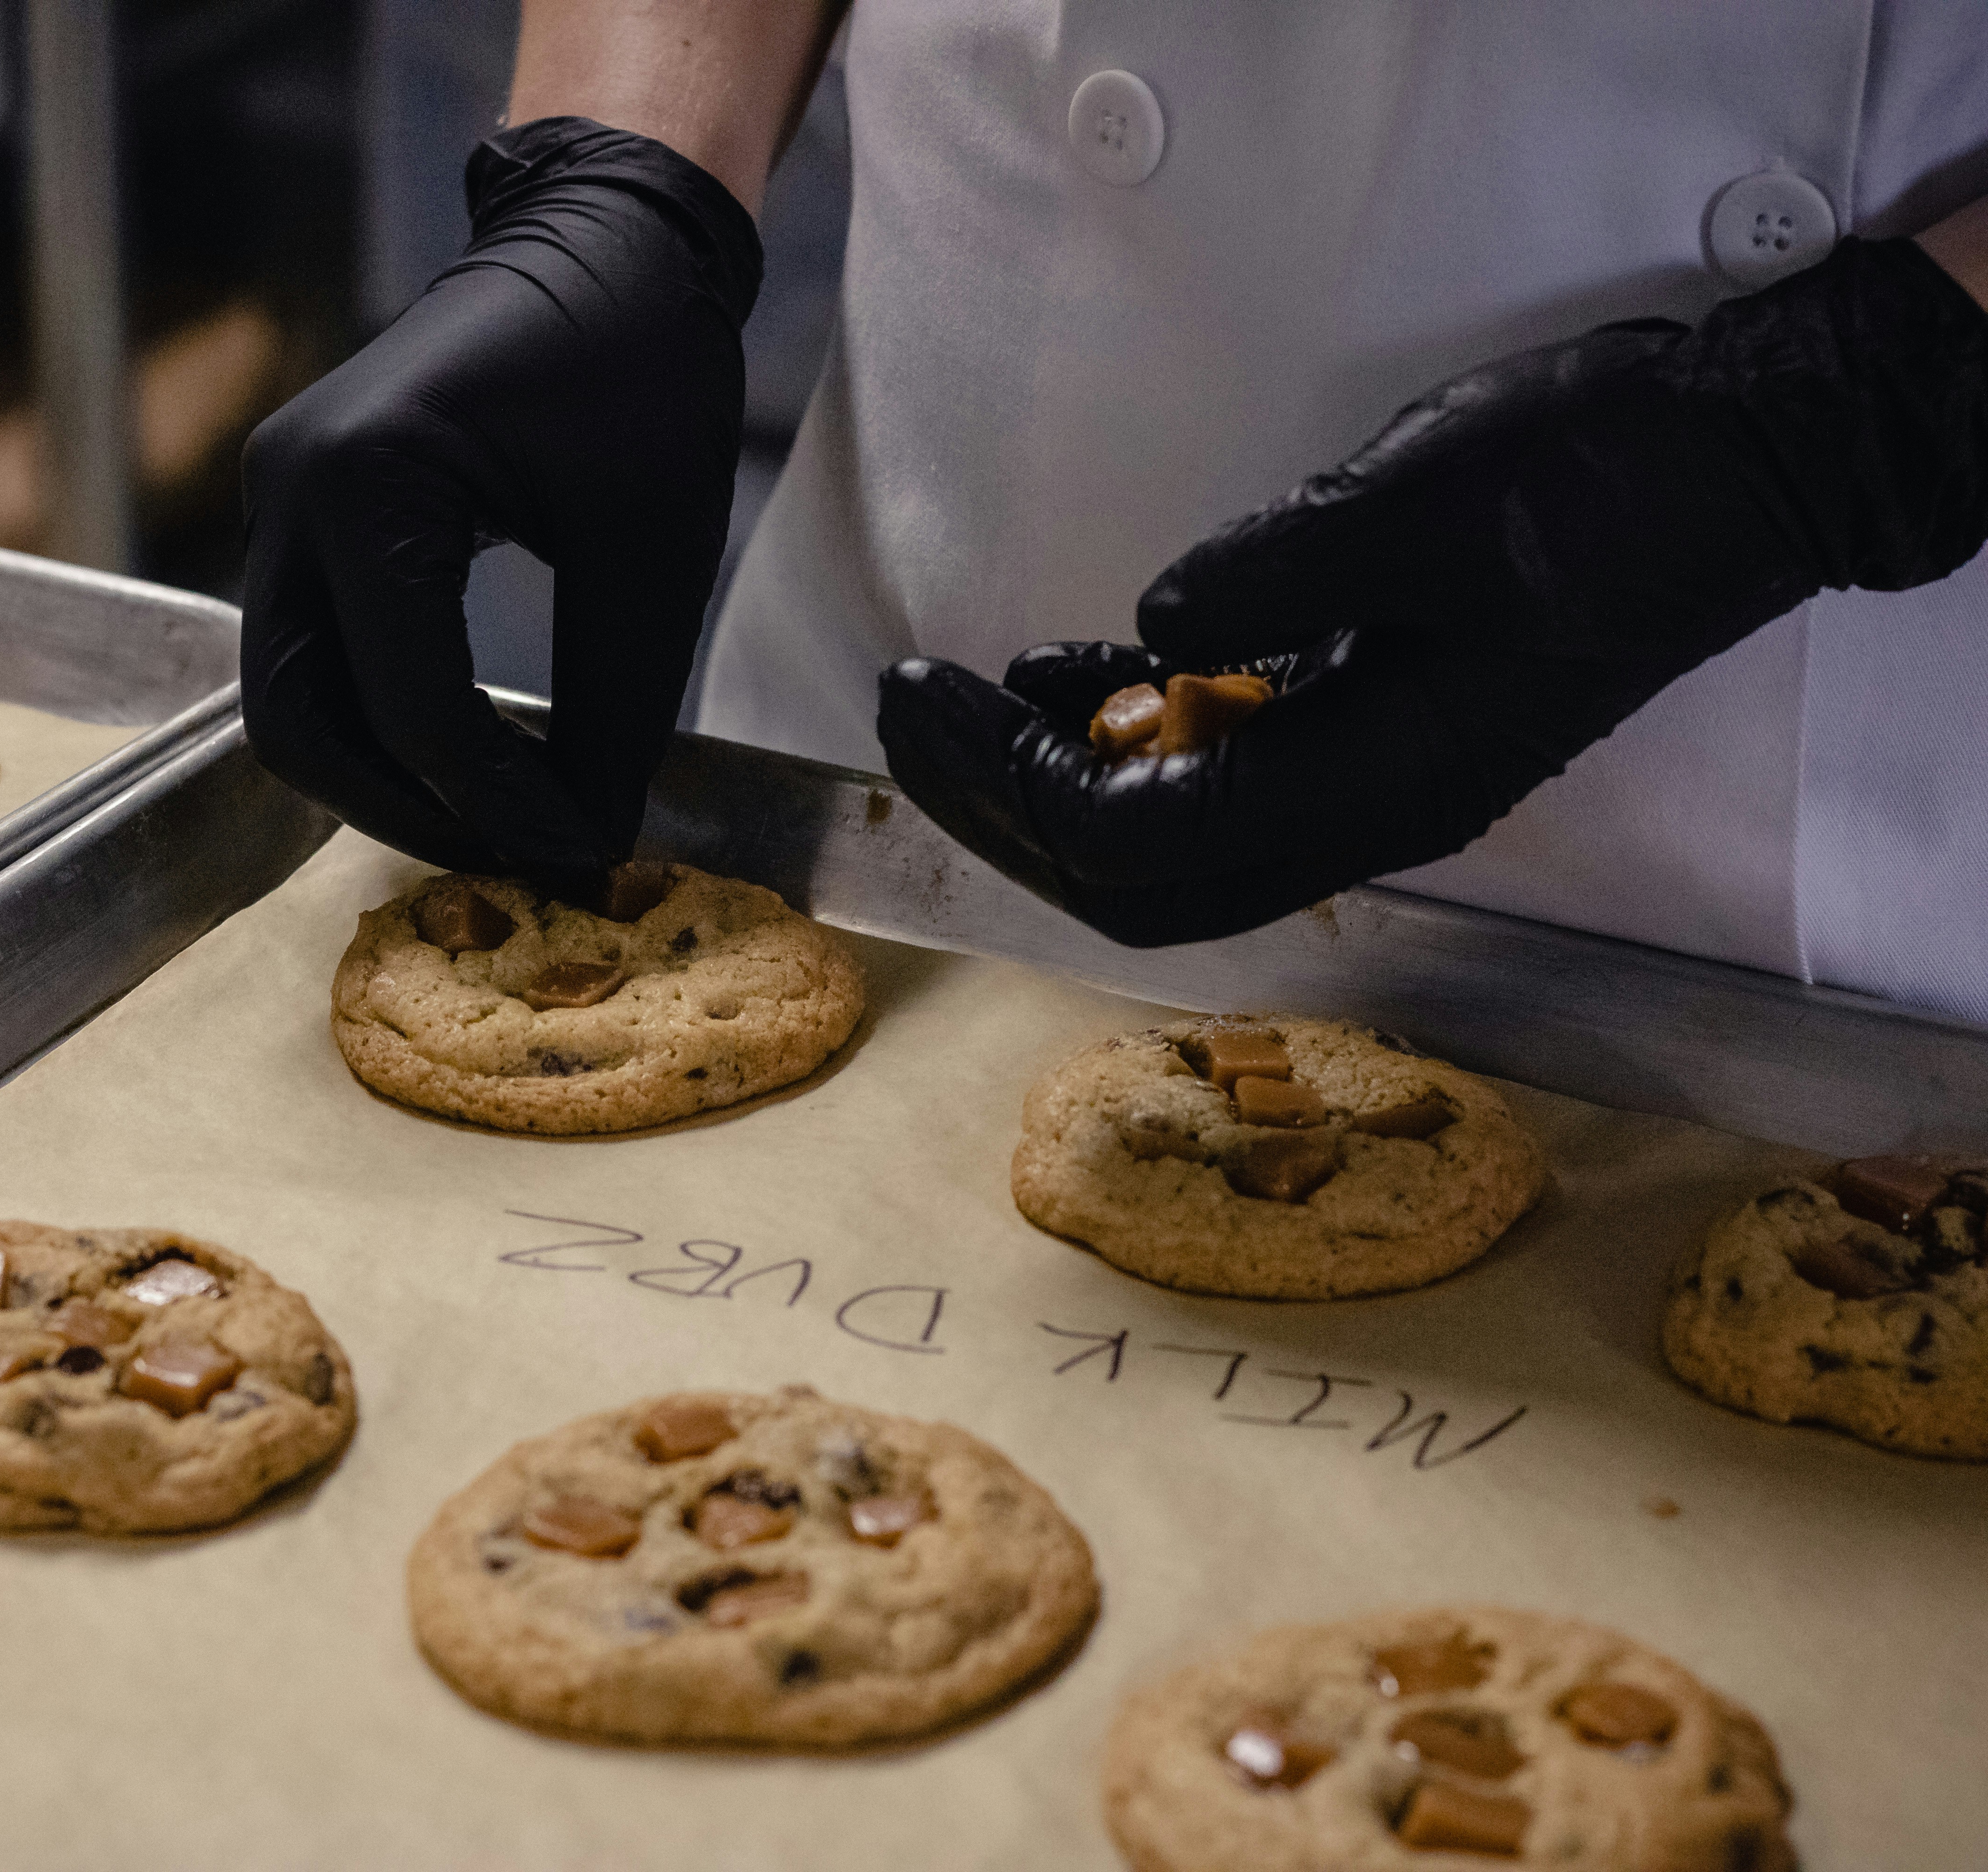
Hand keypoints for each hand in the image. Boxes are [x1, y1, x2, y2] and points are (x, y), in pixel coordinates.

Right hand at [240, 117, 760, 899]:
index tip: (579, 853)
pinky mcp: (301, 511)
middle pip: (300, 722)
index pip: (413, 704)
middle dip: (405, 809)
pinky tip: (465, 753)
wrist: (603, 241)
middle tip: (513, 855)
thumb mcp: (649, 554)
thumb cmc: (637, 364)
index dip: (497, 802)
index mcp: (370, 481)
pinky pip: (312, 650)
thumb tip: (589, 843)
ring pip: (290, 699)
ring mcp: (281, 497)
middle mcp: (292, 489)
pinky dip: (375, 719)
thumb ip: (616, 712)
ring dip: (381, 777)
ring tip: (492, 818)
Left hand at [880, 237, 1987, 947]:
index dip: (1010, 784)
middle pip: (1133, 873)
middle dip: (1000, 802)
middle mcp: (1363, 811)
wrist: (1732, 473)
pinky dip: (1124, 729)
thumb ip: (1276, 571)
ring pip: (1164, 832)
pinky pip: (1216, 766)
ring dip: (1049, 776)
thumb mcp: (1422, 505)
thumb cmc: (1596, 484)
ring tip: (954, 694)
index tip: (924, 698)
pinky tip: (1064, 671)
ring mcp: (1367, 775)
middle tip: (904, 711)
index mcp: (1375, 784)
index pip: (1139, 844)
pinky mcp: (1366, 723)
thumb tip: (1149, 625)